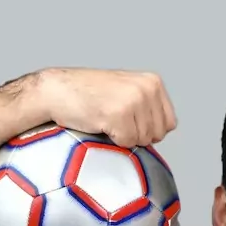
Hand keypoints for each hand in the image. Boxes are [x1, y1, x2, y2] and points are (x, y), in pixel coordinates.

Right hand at [33, 67, 176, 147]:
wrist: (56, 90)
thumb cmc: (88, 95)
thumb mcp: (127, 91)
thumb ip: (148, 106)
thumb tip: (164, 132)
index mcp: (153, 82)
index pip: (169, 124)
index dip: (148, 128)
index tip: (128, 117)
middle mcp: (147, 88)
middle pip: (158, 134)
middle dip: (137, 134)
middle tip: (114, 117)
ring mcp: (134, 100)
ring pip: (143, 140)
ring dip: (124, 136)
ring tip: (106, 117)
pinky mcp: (120, 114)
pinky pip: (127, 143)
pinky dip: (113, 139)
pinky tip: (100, 122)